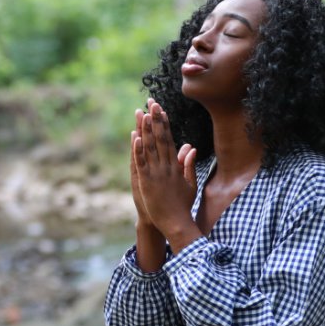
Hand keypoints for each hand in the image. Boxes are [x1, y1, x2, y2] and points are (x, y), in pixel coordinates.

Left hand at [134, 99, 198, 243]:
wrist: (176, 223)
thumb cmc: (183, 205)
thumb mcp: (190, 183)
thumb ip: (188, 165)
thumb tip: (190, 147)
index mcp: (175, 166)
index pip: (169, 139)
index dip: (164, 124)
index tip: (161, 109)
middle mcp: (166, 166)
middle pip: (160, 138)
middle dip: (155, 119)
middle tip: (151, 102)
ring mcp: (156, 173)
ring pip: (150, 147)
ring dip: (145, 130)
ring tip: (142, 113)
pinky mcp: (146, 182)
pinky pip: (141, 163)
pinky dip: (138, 150)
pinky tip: (135, 137)